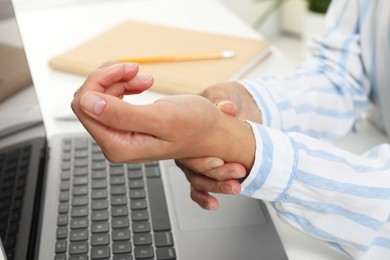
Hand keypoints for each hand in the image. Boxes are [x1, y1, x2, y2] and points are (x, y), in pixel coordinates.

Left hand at [71, 63, 254, 167]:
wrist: (212, 130)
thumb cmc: (196, 127)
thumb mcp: (162, 119)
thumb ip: (123, 115)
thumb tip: (87, 104)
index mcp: (119, 146)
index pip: (85, 107)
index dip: (100, 82)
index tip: (127, 69)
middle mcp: (114, 143)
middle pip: (87, 101)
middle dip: (109, 78)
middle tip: (135, 69)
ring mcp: (118, 134)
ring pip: (98, 97)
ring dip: (118, 80)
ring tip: (143, 78)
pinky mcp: (125, 125)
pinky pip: (110, 99)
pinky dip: (123, 84)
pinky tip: (141, 83)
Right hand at [175, 81, 262, 209]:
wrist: (233, 106)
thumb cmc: (223, 100)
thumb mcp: (222, 96)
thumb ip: (222, 102)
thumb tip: (228, 108)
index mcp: (187, 131)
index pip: (188, 153)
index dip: (204, 161)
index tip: (220, 161)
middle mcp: (188, 149)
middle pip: (194, 170)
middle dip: (217, 175)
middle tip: (238, 172)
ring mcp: (195, 162)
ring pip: (199, 181)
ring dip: (217, 187)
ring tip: (236, 187)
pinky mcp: (206, 171)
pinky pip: (198, 189)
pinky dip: (204, 198)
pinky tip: (214, 204)